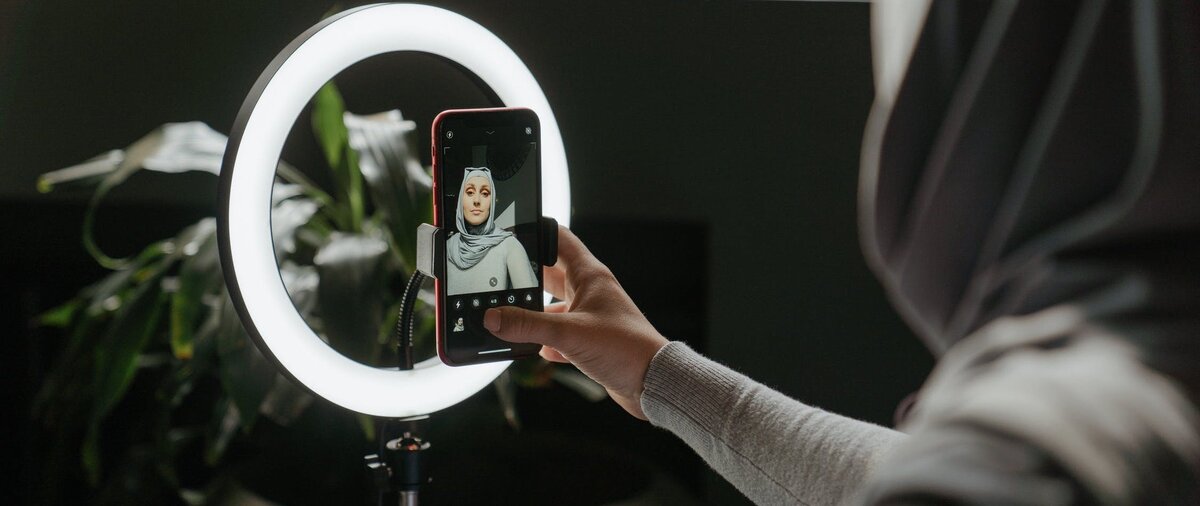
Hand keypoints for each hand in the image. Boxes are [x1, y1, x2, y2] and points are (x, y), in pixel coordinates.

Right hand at [483, 225, 668, 419]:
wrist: (652, 382)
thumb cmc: (626, 348)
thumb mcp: (569, 333)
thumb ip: (528, 325)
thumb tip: (494, 318)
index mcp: (590, 276)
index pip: (559, 240)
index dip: (535, 232)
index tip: (510, 233)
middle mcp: (590, 292)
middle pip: (550, 273)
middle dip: (526, 276)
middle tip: (499, 280)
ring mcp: (590, 316)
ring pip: (553, 305)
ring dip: (534, 313)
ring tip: (511, 318)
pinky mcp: (589, 340)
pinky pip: (559, 334)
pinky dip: (545, 341)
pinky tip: (537, 350)